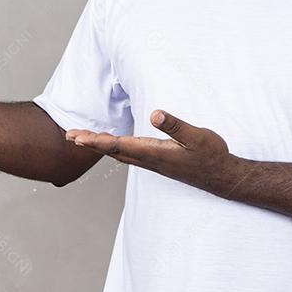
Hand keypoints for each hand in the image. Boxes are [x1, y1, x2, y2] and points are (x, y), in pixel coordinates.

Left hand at [65, 110, 235, 197]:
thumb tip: (154, 113)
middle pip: (113, 151)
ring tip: (81, 139)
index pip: (119, 146)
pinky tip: (111, 144)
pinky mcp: (158, 162)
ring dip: (99, 146)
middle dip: (90, 143)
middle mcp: (150, 160)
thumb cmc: (212, 155)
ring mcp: (153, 163)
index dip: (97, 141)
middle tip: (68, 135)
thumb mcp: (198, 136)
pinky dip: (113, 148)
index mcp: (155, 153)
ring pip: (119, 154)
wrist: (223, 177)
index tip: (77, 137)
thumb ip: (176, 125)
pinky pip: (129, 155)